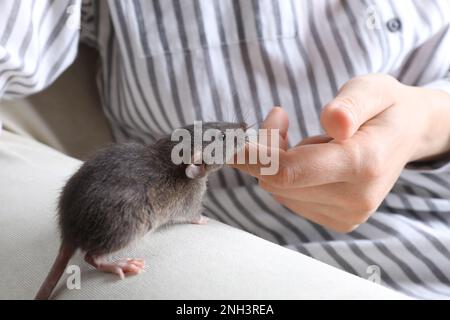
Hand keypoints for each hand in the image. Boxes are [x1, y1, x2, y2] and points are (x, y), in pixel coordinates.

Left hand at [233, 74, 449, 231]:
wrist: (406, 134)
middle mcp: (354, 199)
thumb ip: (352, 105)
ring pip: (278, 190)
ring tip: (300, 135)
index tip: (225, 142)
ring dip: (275, 161)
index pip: (289, 171)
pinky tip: (304, 156)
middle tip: (279, 116)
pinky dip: (285, 175)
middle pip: (277, 180)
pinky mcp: (338, 220)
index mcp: (363, 163)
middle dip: (265, 148)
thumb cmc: (385, 107)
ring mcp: (346, 214)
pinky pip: (289, 197)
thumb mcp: (373, 89)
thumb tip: (333, 123)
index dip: (251, 157)